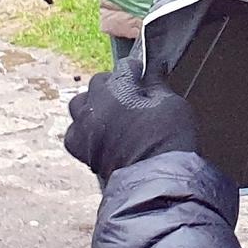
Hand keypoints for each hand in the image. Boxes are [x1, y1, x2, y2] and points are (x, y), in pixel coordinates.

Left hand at [64, 55, 202, 181]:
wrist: (157, 181)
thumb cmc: (169, 140)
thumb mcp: (173, 104)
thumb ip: (159, 84)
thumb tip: (155, 68)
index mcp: (119, 87)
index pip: (125, 67)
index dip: (137, 71)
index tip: (144, 75)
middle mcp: (96, 103)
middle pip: (99, 83)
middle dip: (113, 86)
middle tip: (131, 97)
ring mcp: (85, 127)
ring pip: (80, 105)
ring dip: (93, 105)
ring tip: (110, 115)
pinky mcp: (82, 150)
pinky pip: (74, 133)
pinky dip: (84, 131)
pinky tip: (99, 136)